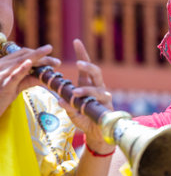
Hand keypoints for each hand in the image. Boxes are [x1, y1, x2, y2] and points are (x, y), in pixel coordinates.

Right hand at [0, 44, 59, 115]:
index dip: (38, 54)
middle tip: (57, 62)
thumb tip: (44, 76)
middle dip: (42, 56)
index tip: (52, 59)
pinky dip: (21, 68)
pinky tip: (29, 63)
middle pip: (24, 56)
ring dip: (37, 58)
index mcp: (4, 64)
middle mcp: (2, 66)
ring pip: (20, 62)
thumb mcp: (15, 87)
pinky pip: (13, 76)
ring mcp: (1, 75)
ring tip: (50, 55)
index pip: (22, 54)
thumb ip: (28, 80)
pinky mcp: (3, 85)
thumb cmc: (0, 98)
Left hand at [58, 39, 114, 153]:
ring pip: (98, 89)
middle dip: (88, 66)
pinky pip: (98, 104)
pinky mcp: (107, 107)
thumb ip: (67, 103)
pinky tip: (79, 105)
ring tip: (75, 92)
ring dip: (86, 90)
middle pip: (96, 72)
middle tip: (79, 64)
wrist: (98, 133)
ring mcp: (104, 97)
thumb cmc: (85, 119)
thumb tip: (59, 99)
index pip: (86, 66)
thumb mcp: (72, 110)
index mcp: (89, 84)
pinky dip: (88, 104)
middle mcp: (98, 87)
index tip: (76, 41)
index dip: (82, 54)